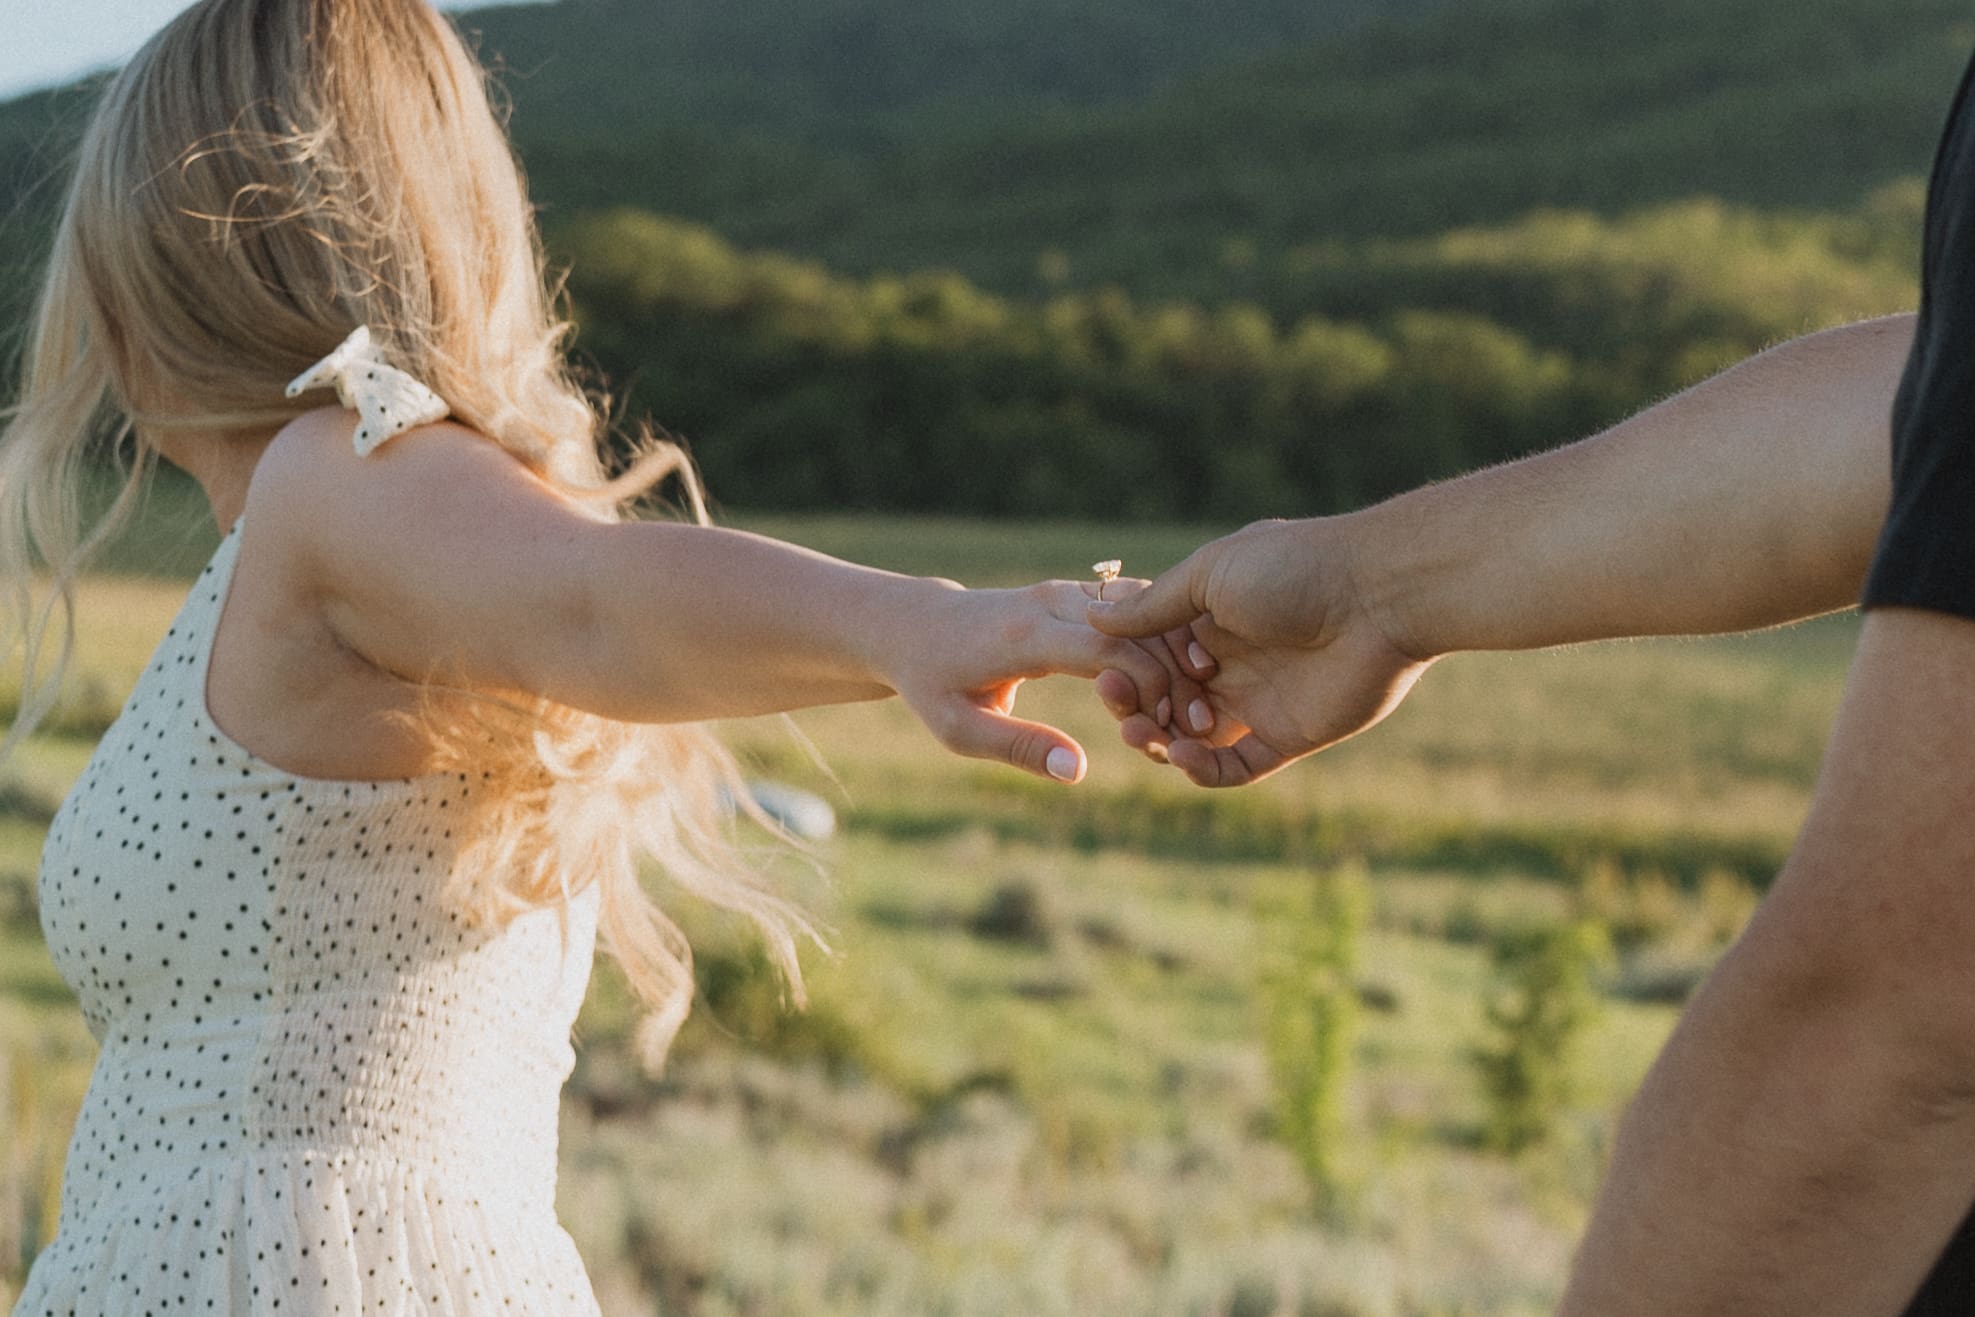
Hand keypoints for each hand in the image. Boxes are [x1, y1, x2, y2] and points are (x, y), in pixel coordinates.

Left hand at [879, 578, 1184, 782]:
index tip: (1169, 727)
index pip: (1106, 650)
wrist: (918, 626)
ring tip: (1191, 707)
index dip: (1148, 686)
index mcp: (1025, 635)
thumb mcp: (959, 729)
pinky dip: (1162, 641)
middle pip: (1136, 629)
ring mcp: (1069, 592)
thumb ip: (1018, 747)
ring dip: (1176, 657)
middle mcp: (1053, 602)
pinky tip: (1180, 682)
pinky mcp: (1080, 594)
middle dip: (1174, 676)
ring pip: (1145, 614)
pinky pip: (1135, 611)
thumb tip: (1075, 771)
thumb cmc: (934, 684)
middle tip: (1195, 725)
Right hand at [1087, 516, 1431, 785]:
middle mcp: (1230, 663)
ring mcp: (1257, 702)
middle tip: (1120, 707)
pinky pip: (1234, 767)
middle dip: (1136, 709)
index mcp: (1209, 621)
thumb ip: (1154, 606)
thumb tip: (1096, 621)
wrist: (1377, 596)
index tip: (1108, 673)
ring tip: (1146, 736)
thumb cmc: (1294, 568)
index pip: (1152, 658)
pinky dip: (1202, 769)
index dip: (1127, 670)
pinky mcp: (1286, 737)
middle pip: (1166, 701)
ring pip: (1192, 738)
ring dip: (1161, 742)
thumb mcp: (1210, 575)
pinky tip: (1184, 754)